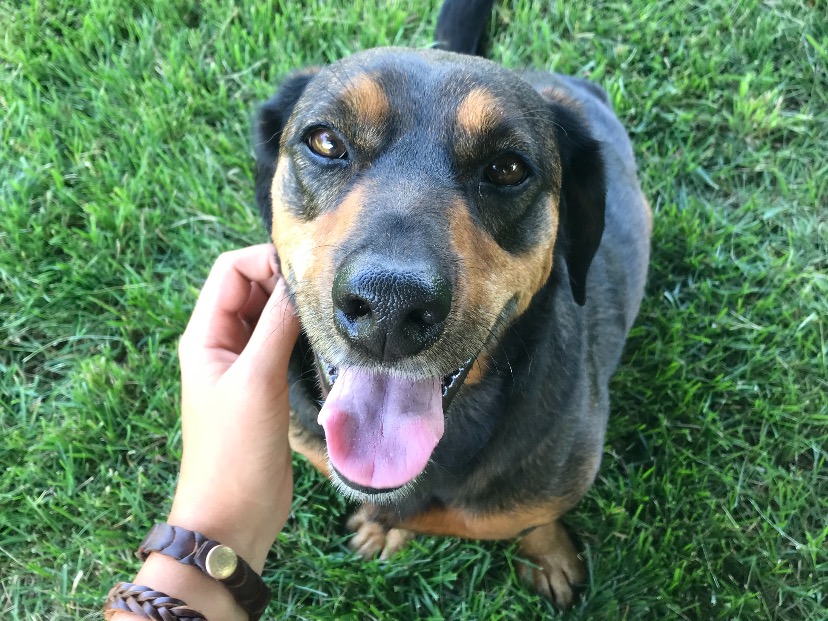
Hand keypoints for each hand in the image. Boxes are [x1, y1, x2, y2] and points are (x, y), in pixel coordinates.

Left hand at [169, 243, 299, 570]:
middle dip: (284, 280)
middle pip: (251, 288)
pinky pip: (283, 343)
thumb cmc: (235, 451)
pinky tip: (327, 338)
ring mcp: (245, 365)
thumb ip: (277, 327)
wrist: (233, 515)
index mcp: (205, 335)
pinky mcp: (266, 385)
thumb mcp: (257, 382)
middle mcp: (222, 343)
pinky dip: (302, 333)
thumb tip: (300, 279)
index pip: (231, 271)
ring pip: (269, 315)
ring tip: (331, 309)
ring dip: (295, 308)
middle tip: (327, 289)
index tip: (308, 270)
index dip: (265, 261)